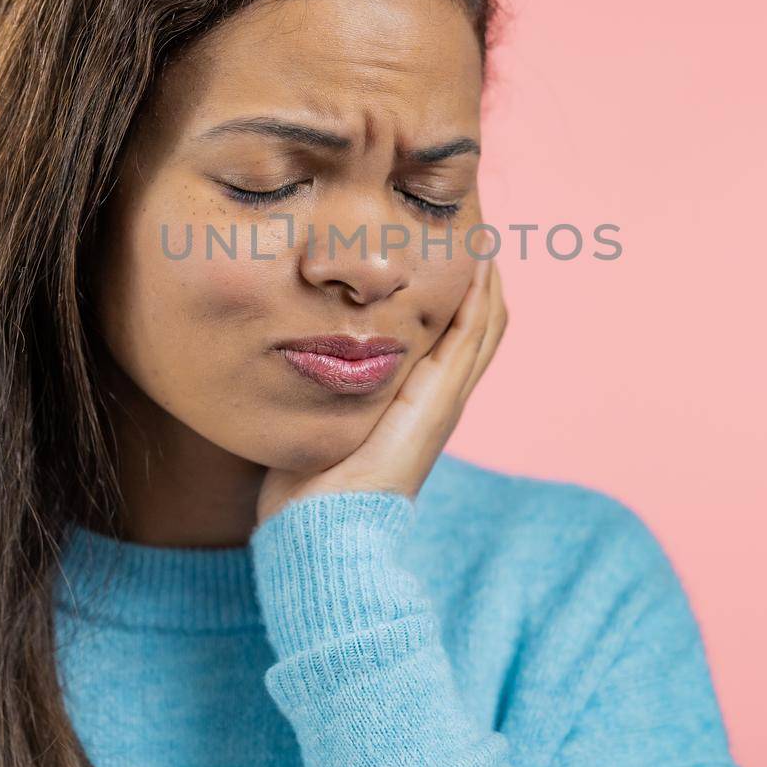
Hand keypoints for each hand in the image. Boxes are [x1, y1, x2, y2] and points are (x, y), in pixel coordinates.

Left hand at [256, 231, 506, 525]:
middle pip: (479, 324)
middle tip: (469, 228)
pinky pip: (472, 337)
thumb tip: (279, 358)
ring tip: (478, 232)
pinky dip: (480, 297)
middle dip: (478, 276)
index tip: (441, 249)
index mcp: (414, 405)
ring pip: (484, 325)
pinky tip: (477, 262)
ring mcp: (443, 402)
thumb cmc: (304, 494)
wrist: (320, 538)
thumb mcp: (313, 425)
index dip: (455, 293)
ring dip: (486, 278)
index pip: (452, 337)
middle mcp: (437, 401)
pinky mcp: (438, 404)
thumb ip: (311, 393)